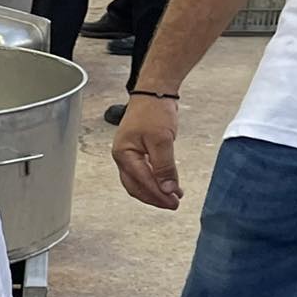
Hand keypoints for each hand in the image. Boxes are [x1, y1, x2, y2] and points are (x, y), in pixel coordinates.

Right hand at [113, 93, 182, 208]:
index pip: (142, 181)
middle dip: (154, 197)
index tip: (174, 201)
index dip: (158, 194)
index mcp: (124, 155)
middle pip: (135, 187)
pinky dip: (154, 181)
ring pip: (137, 182)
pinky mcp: (136, 152)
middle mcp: (122, 158)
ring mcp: (128, 155)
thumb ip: (165, 166)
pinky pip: (142, 173)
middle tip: (173, 204)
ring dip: (154, 191)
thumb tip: (168, 189)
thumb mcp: (162, 140)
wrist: (153, 92)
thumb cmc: (154, 111)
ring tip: (171, 196)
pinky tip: (166, 183)